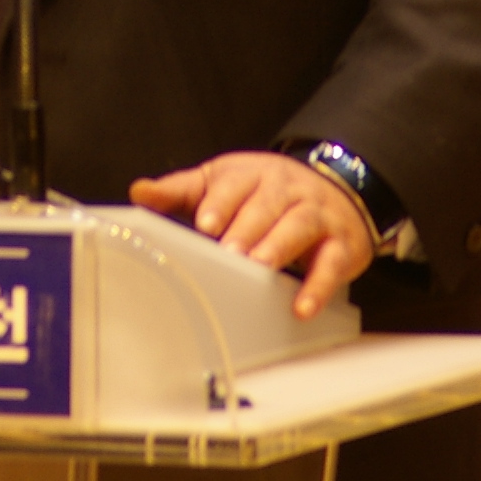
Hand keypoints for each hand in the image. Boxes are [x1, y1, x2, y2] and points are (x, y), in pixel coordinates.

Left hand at [128, 149, 375, 319]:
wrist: (340, 188)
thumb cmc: (268, 192)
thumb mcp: (224, 182)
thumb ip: (182, 190)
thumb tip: (138, 192)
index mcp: (253, 173)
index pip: (235, 184)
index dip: (221, 202)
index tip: (205, 223)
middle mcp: (287, 189)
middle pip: (267, 204)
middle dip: (248, 227)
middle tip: (229, 251)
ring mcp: (317, 214)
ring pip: (299, 225)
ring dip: (279, 246)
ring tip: (259, 268)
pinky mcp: (342, 245)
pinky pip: (332, 264)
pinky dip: (319, 286)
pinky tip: (301, 307)